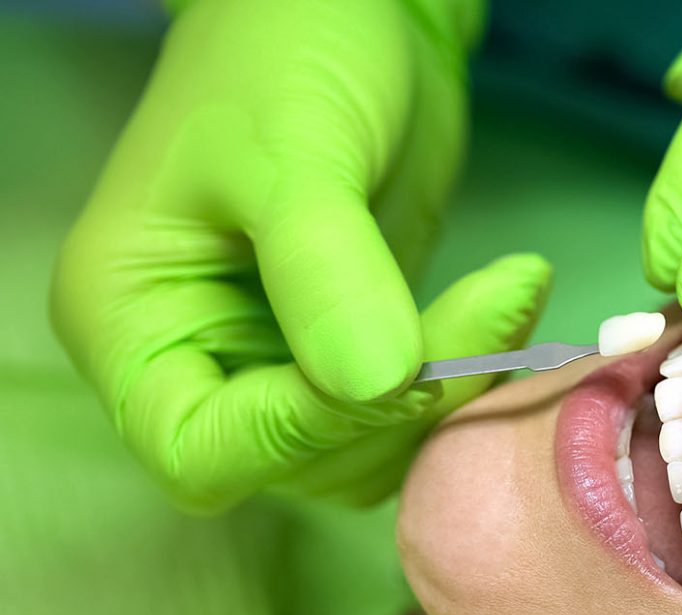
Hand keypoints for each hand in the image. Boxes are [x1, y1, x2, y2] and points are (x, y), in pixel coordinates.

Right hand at [51, 0, 492, 512]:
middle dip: (400, 409)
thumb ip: (325, 269)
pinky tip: (509, 302)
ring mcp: (276, 360)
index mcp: (131, 320)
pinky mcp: (353, 346)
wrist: (349, 10)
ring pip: (367, 450)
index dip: (302, 433)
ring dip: (448, 397)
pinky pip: (409, 408)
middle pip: (294, 461)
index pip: (199, 449)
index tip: (404, 364)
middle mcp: (197, 358)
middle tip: (493, 308)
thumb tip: (378, 385)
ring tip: (509, 295)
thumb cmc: (286, 53)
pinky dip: (466, 376)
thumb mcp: (294, 152)